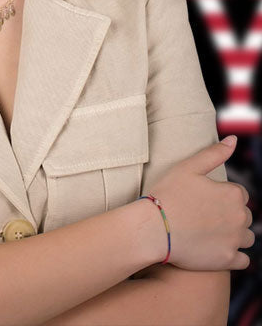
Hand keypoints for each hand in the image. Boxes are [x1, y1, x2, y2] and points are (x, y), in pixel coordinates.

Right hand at [148, 136, 253, 270]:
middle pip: (244, 215)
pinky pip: (243, 259)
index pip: (238, 193)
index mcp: (233, 194)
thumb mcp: (187, 167)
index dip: (220, 195)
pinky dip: (233, 255)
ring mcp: (235, 240)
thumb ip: (214, 153)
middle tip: (202, 215)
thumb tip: (234, 139)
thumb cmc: (167, 194)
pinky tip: (215, 248)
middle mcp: (240, 217)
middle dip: (229, 214)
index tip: (203, 198)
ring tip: (209, 231)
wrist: (153, 228)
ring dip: (234, 235)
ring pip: (246, 237)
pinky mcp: (228, 260)